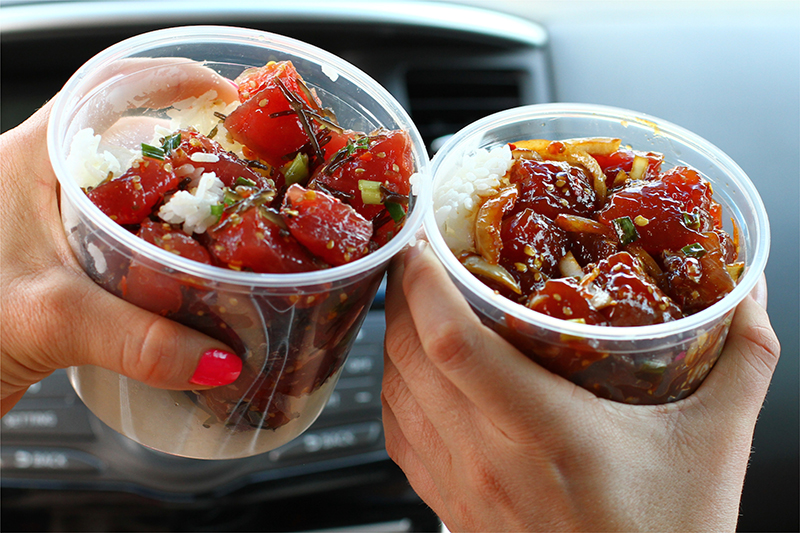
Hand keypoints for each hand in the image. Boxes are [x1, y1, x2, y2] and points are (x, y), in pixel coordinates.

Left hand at [0, 61, 240, 416]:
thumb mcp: (52, 318)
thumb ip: (140, 339)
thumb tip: (218, 359)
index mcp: (29, 159)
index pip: (106, 86)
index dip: (170, 78)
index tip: (223, 94)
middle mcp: (41, 179)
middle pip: (130, 137)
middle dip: (190, 147)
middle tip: (239, 168)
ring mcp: (50, 217)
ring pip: (131, 188)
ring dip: (179, 200)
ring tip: (227, 216)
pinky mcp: (60, 257)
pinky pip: (125, 232)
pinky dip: (163, 242)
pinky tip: (189, 265)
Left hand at [382, 240, 779, 531]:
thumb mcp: (714, 442)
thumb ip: (741, 359)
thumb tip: (747, 294)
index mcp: (545, 431)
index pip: (453, 343)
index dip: (424, 284)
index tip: (425, 242)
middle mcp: (485, 457)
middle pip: (408, 353)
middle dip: (402, 291)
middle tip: (421, 254)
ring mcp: (459, 484)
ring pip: (393, 388)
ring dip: (394, 334)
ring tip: (415, 297)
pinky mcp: (448, 505)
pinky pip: (396, 432)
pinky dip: (394, 386)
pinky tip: (414, 368)